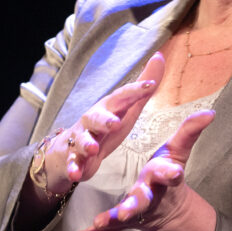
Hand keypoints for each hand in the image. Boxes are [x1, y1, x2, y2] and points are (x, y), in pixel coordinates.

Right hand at [43, 53, 164, 189]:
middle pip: (96, 116)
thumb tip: (159, 56)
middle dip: (105, 119)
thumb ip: (143, 87)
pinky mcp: (74, 157)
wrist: (73, 148)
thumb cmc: (106, 125)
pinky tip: (76, 174)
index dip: (136, 90)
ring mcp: (81, 138)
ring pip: (82, 139)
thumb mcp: (127, 107)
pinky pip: (72, 162)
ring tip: (93, 149)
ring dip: (86, 143)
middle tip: (115, 124)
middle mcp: (93, 119)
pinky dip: (73, 168)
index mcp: (109, 107)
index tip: (151, 85)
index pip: (123, 96)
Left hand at [71, 107, 214, 230]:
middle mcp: (148, 194)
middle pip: (142, 200)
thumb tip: (211, 113)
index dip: (171, 173)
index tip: (175, 173)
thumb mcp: (179, 151)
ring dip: (112, 219)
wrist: (168, 208)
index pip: (168, 173)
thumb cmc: (168, 171)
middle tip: (125, 212)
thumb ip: (191, 132)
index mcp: (160, 176)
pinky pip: (107, 228)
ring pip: (122, 215)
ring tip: (99, 223)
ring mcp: (134, 209)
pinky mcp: (121, 220)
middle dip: (134, 204)